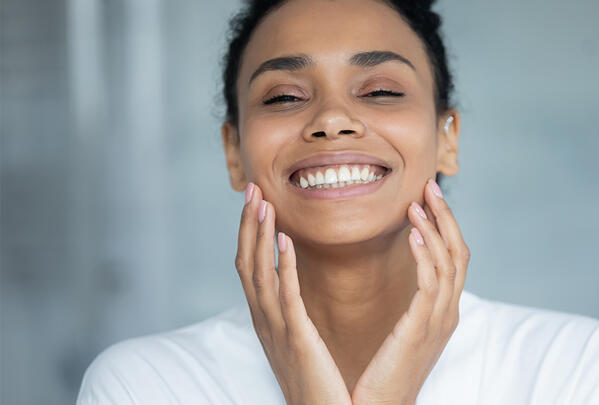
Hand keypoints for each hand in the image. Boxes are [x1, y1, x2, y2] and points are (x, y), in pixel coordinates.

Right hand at [235, 183, 351, 404]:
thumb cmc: (316, 382)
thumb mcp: (297, 341)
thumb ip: (292, 312)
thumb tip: (292, 284)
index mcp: (266, 319)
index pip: (250, 268)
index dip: (250, 233)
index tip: (256, 202)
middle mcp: (264, 321)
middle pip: (247, 263)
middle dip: (248, 225)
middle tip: (252, 189)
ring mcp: (276, 330)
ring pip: (259, 274)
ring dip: (260, 236)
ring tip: (264, 203)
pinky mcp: (296, 340)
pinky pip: (286, 297)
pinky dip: (283, 266)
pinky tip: (286, 241)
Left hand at [350, 178, 470, 404]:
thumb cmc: (384, 373)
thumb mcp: (405, 333)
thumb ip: (411, 306)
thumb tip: (404, 280)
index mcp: (444, 312)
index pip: (454, 258)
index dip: (445, 225)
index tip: (427, 198)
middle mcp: (449, 313)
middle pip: (459, 253)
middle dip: (446, 217)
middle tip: (430, 186)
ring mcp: (439, 321)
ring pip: (449, 262)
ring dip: (434, 228)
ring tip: (417, 203)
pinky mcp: (422, 328)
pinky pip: (430, 284)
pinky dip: (424, 255)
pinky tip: (411, 234)